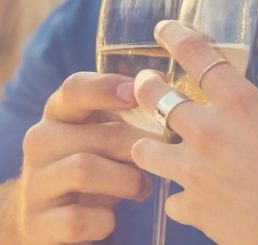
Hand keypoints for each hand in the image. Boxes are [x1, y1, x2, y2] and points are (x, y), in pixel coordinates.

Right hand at [18, 72, 152, 243]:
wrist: (53, 219)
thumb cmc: (96, 163)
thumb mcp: (108, 134)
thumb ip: (131, 114)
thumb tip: (172, 96)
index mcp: (60, 112)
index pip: (75, 88)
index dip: (106, 87)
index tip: (136, 92)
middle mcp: (41, 141)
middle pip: (103, 134)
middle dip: (141, 148)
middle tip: (162, 158)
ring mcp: (34, 182)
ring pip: (86, 169)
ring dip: (127, 181)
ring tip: (141, 187)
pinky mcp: (36, 222)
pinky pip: (78, 218)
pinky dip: (104, 220)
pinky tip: (110, 218)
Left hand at [132, 21, 257, 244]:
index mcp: (241, 104)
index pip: (199, 57)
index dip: (177, 37)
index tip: (163, 28)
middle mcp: (208, 132)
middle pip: (156, 99)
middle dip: (145, 87)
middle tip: (143, 83)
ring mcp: (194, 173)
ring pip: (146, 150)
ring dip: (147, 144)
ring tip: (149, 142)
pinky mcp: (193, 208)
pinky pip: (173, 200)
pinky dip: (180, 198)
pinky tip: (189, 198)